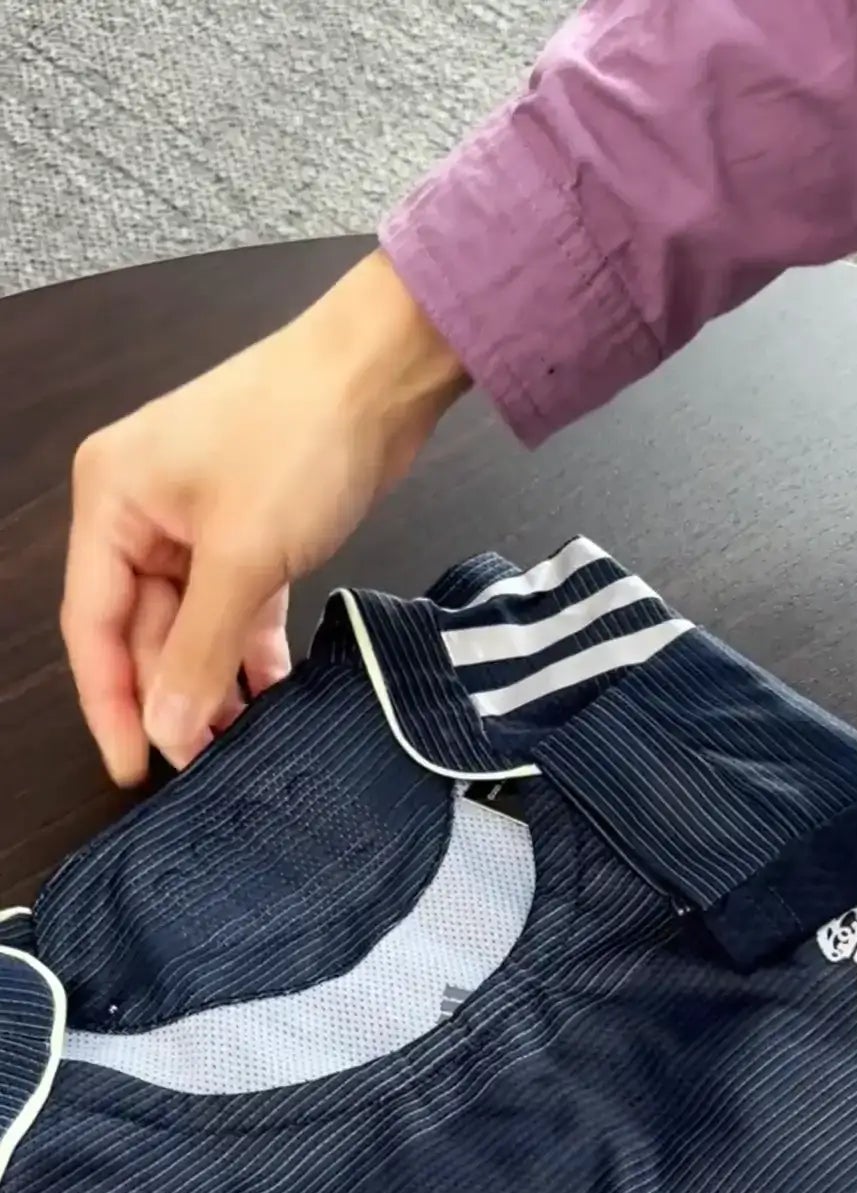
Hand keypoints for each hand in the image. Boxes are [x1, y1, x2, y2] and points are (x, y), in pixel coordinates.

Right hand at [61, 250, 467, 783]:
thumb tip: (166, 730)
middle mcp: (140, 510)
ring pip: (190, 625)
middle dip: (171, 697)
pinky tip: (271, 700)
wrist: (380, 373)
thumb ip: (198, 651)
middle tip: (204, 768)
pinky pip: (234, 609)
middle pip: (139, 630)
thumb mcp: (243, 557)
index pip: (91, 623)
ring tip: (239, 747)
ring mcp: (195, 521)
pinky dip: (250, 653)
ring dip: (212, 682)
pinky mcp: (248, 530)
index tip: (134, 770)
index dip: (110, 703)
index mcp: (110, 501)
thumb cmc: (298, 438)